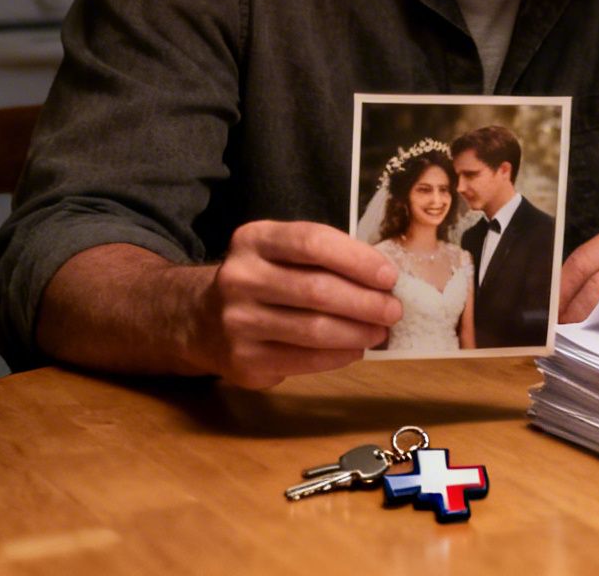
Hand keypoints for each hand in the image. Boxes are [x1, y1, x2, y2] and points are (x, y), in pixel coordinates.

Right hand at [194, 220, 402, 388]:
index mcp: (254, 240)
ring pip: (313, 329)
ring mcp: (238, 321)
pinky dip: (338, 355)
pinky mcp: (244, 360)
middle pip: (316, 289)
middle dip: (365, 301)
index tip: (389, 276)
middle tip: (394, 310)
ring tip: (381, 331)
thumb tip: (384, 282)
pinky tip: (356, 349)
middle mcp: (240, 277)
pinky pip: (304, 359)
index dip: (357, 259)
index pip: (312, 242)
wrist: (204, 320)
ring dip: (357, 332)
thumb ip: (324, 258)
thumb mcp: (281, 253)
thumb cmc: (265, 280)